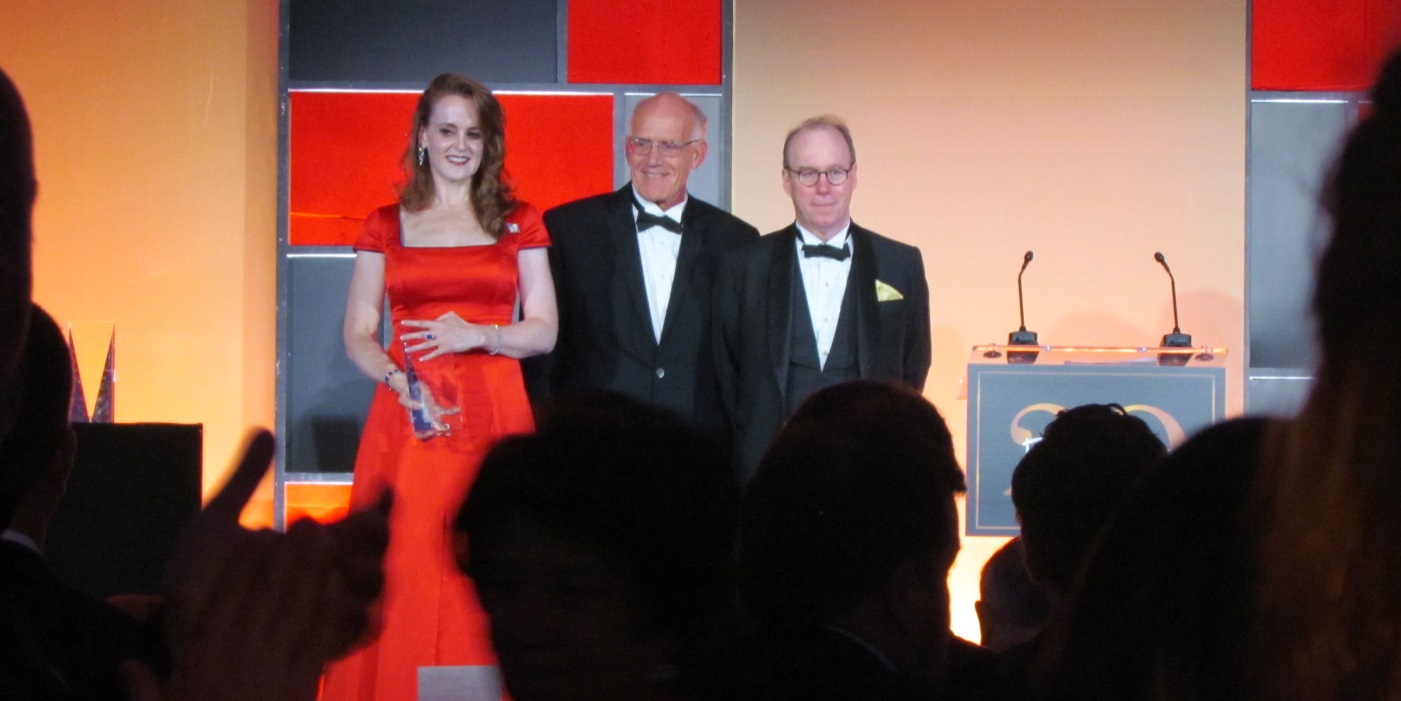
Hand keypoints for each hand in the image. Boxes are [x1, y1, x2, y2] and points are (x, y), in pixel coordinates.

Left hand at [138, 429, 392, 700]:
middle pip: (377, 554)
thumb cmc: (199, 576)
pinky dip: (354, 613)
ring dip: (365, 574)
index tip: (382, 490)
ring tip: (338, 566)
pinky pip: (359, 627)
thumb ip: (244, 477)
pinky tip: (333, 601)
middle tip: (360, 532)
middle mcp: (327, 574)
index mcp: (312, 544)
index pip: (361, 522)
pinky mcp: (324, 641)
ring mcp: (327, 608)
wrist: (179, 624)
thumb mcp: (215, 522)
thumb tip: (266, 432)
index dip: (379, 506)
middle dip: (375, 541)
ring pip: (373, 588)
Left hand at [400, 311, 491, 360]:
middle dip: (410, 336)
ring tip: (406, 350)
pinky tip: (421, 359)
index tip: (402, 322)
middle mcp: (437, 332)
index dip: (411, 323)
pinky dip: (427, 357)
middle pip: (420, 334)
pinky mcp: (445, 349)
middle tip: (400, 338)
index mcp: (438, 324)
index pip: (422, 323)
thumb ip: (442, 316)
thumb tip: (436, 319)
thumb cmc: (462, 325)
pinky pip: (434, 353)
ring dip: (415, 348)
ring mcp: (441, 341)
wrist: (472, 335)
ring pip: (425, 345)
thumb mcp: (452, 315)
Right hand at [403, 381, 458, 435]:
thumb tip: (420, 407)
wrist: (409, 386)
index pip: (419, 433)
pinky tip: (457, 410)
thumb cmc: (405, 394)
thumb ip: (409, 403)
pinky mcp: (435, 406)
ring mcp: (431, 413)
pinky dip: (451, 411)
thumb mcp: (403, 399)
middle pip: (432, 430)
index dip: (424, 435)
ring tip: (450, 428)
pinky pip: (444, 411)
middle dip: (438, 432)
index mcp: (415, 420)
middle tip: (443, 431)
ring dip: (446, 427)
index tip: (430, 432)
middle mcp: (424, 419)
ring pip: (440, 423)